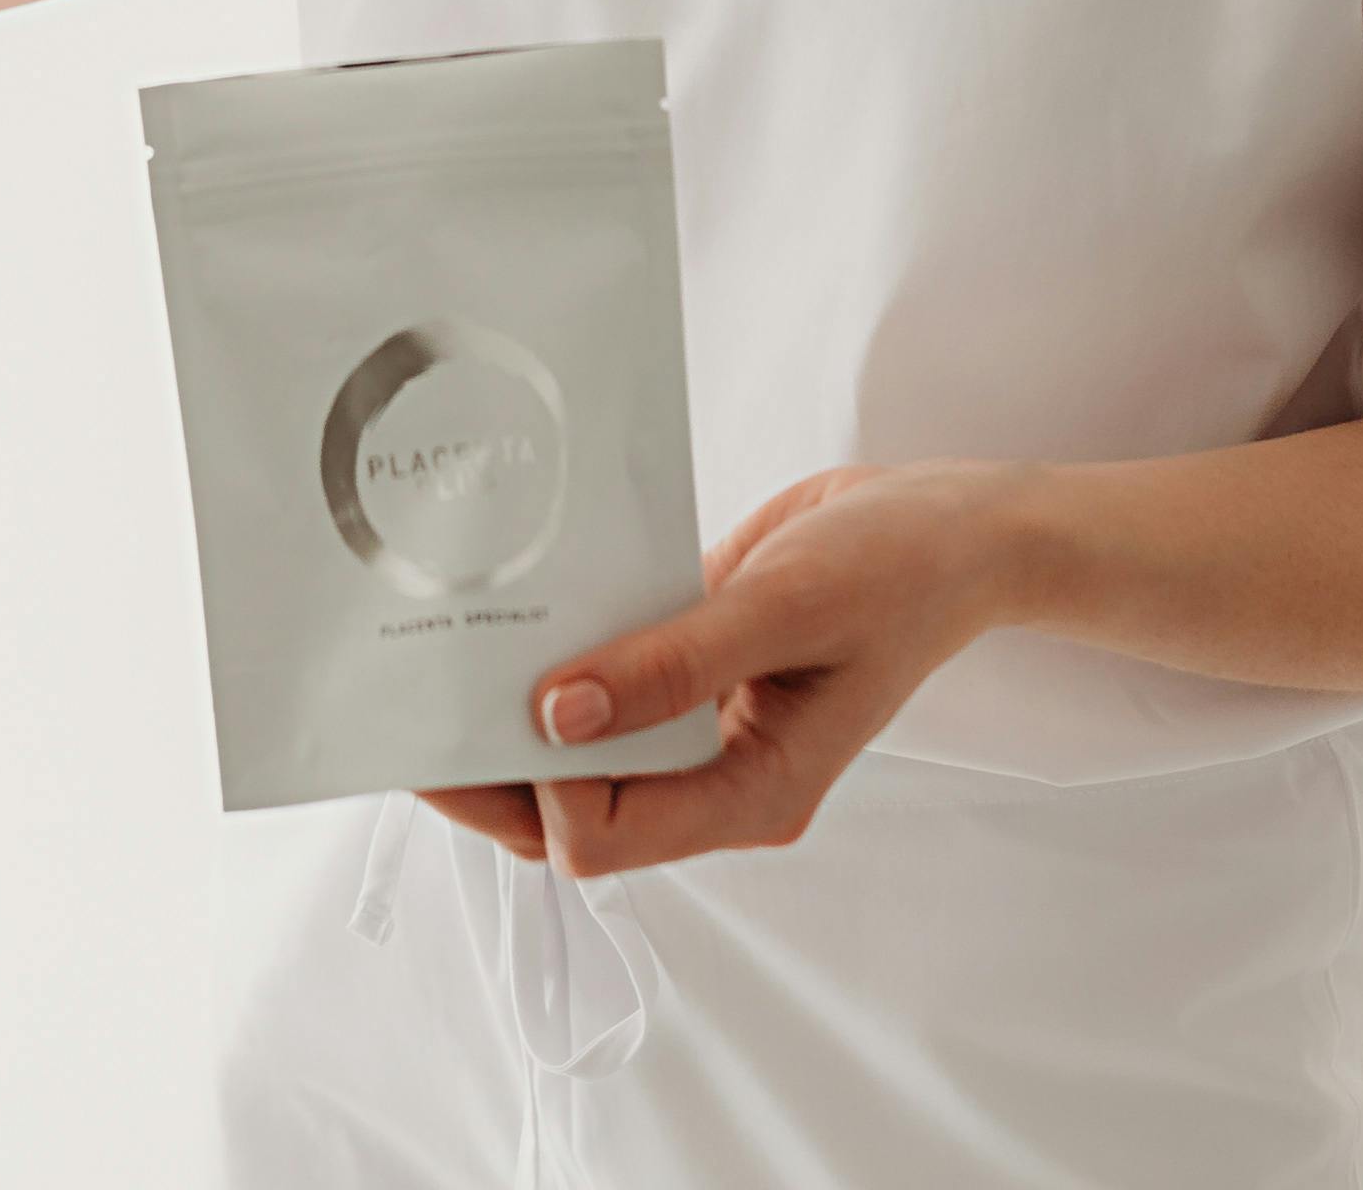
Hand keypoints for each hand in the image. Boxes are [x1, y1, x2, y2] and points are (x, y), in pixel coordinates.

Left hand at [412, 458, 1031, 877]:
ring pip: (574, 750)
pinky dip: (555, 655)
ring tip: (448, 648)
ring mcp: (696, 727)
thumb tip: (557, 713)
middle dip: (489, 764)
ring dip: (510, 711)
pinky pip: (601, 682)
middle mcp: (714, 776)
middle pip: (568, 810)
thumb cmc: (898, 571)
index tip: (507, 702)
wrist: (948, 528)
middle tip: (415, 693)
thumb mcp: (788, 607)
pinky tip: (513, 606)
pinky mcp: (683, 671)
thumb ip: (675, 665)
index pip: (606, 835)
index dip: (543, 786)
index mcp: (752, 794)